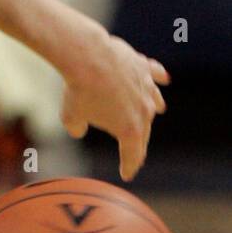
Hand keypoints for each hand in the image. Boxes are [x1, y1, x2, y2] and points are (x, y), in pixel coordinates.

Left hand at [59, 31, 168, 180]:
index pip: (133, 154)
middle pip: (143, 129)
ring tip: (158, 110)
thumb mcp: (70, 117)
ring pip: (154, 101)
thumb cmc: (78, 91)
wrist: (88, 58)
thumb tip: (79, 130)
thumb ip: (77, 128)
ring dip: (153, 107)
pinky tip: (162, 78)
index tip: (127, 174)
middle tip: (135, 148)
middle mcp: (145, 110)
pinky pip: (154, 74)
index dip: (129, 166)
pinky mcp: (143, 67)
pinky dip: (158, 76)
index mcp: (130, 129)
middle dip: (138, 140)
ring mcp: (147, 88)